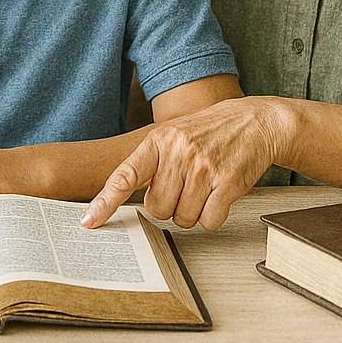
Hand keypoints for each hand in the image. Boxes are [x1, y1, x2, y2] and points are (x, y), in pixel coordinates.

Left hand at [81, 97, 282, 230]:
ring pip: (183, 218)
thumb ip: (150, 162)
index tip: (89, 221)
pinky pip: (209, 221)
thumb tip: (123, 196)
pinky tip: (218, 194)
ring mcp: (204, 166)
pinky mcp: (229, 182)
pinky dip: (212, 216)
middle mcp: (179, 152)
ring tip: (203, 186)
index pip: (124, 175)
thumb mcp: (172, 135)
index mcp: (158, 141)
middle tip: (183, 187)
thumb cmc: (206, 132)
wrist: (252, 121)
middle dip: (168, 205)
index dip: (105, 201)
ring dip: (192, 211)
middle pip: (156, 208)